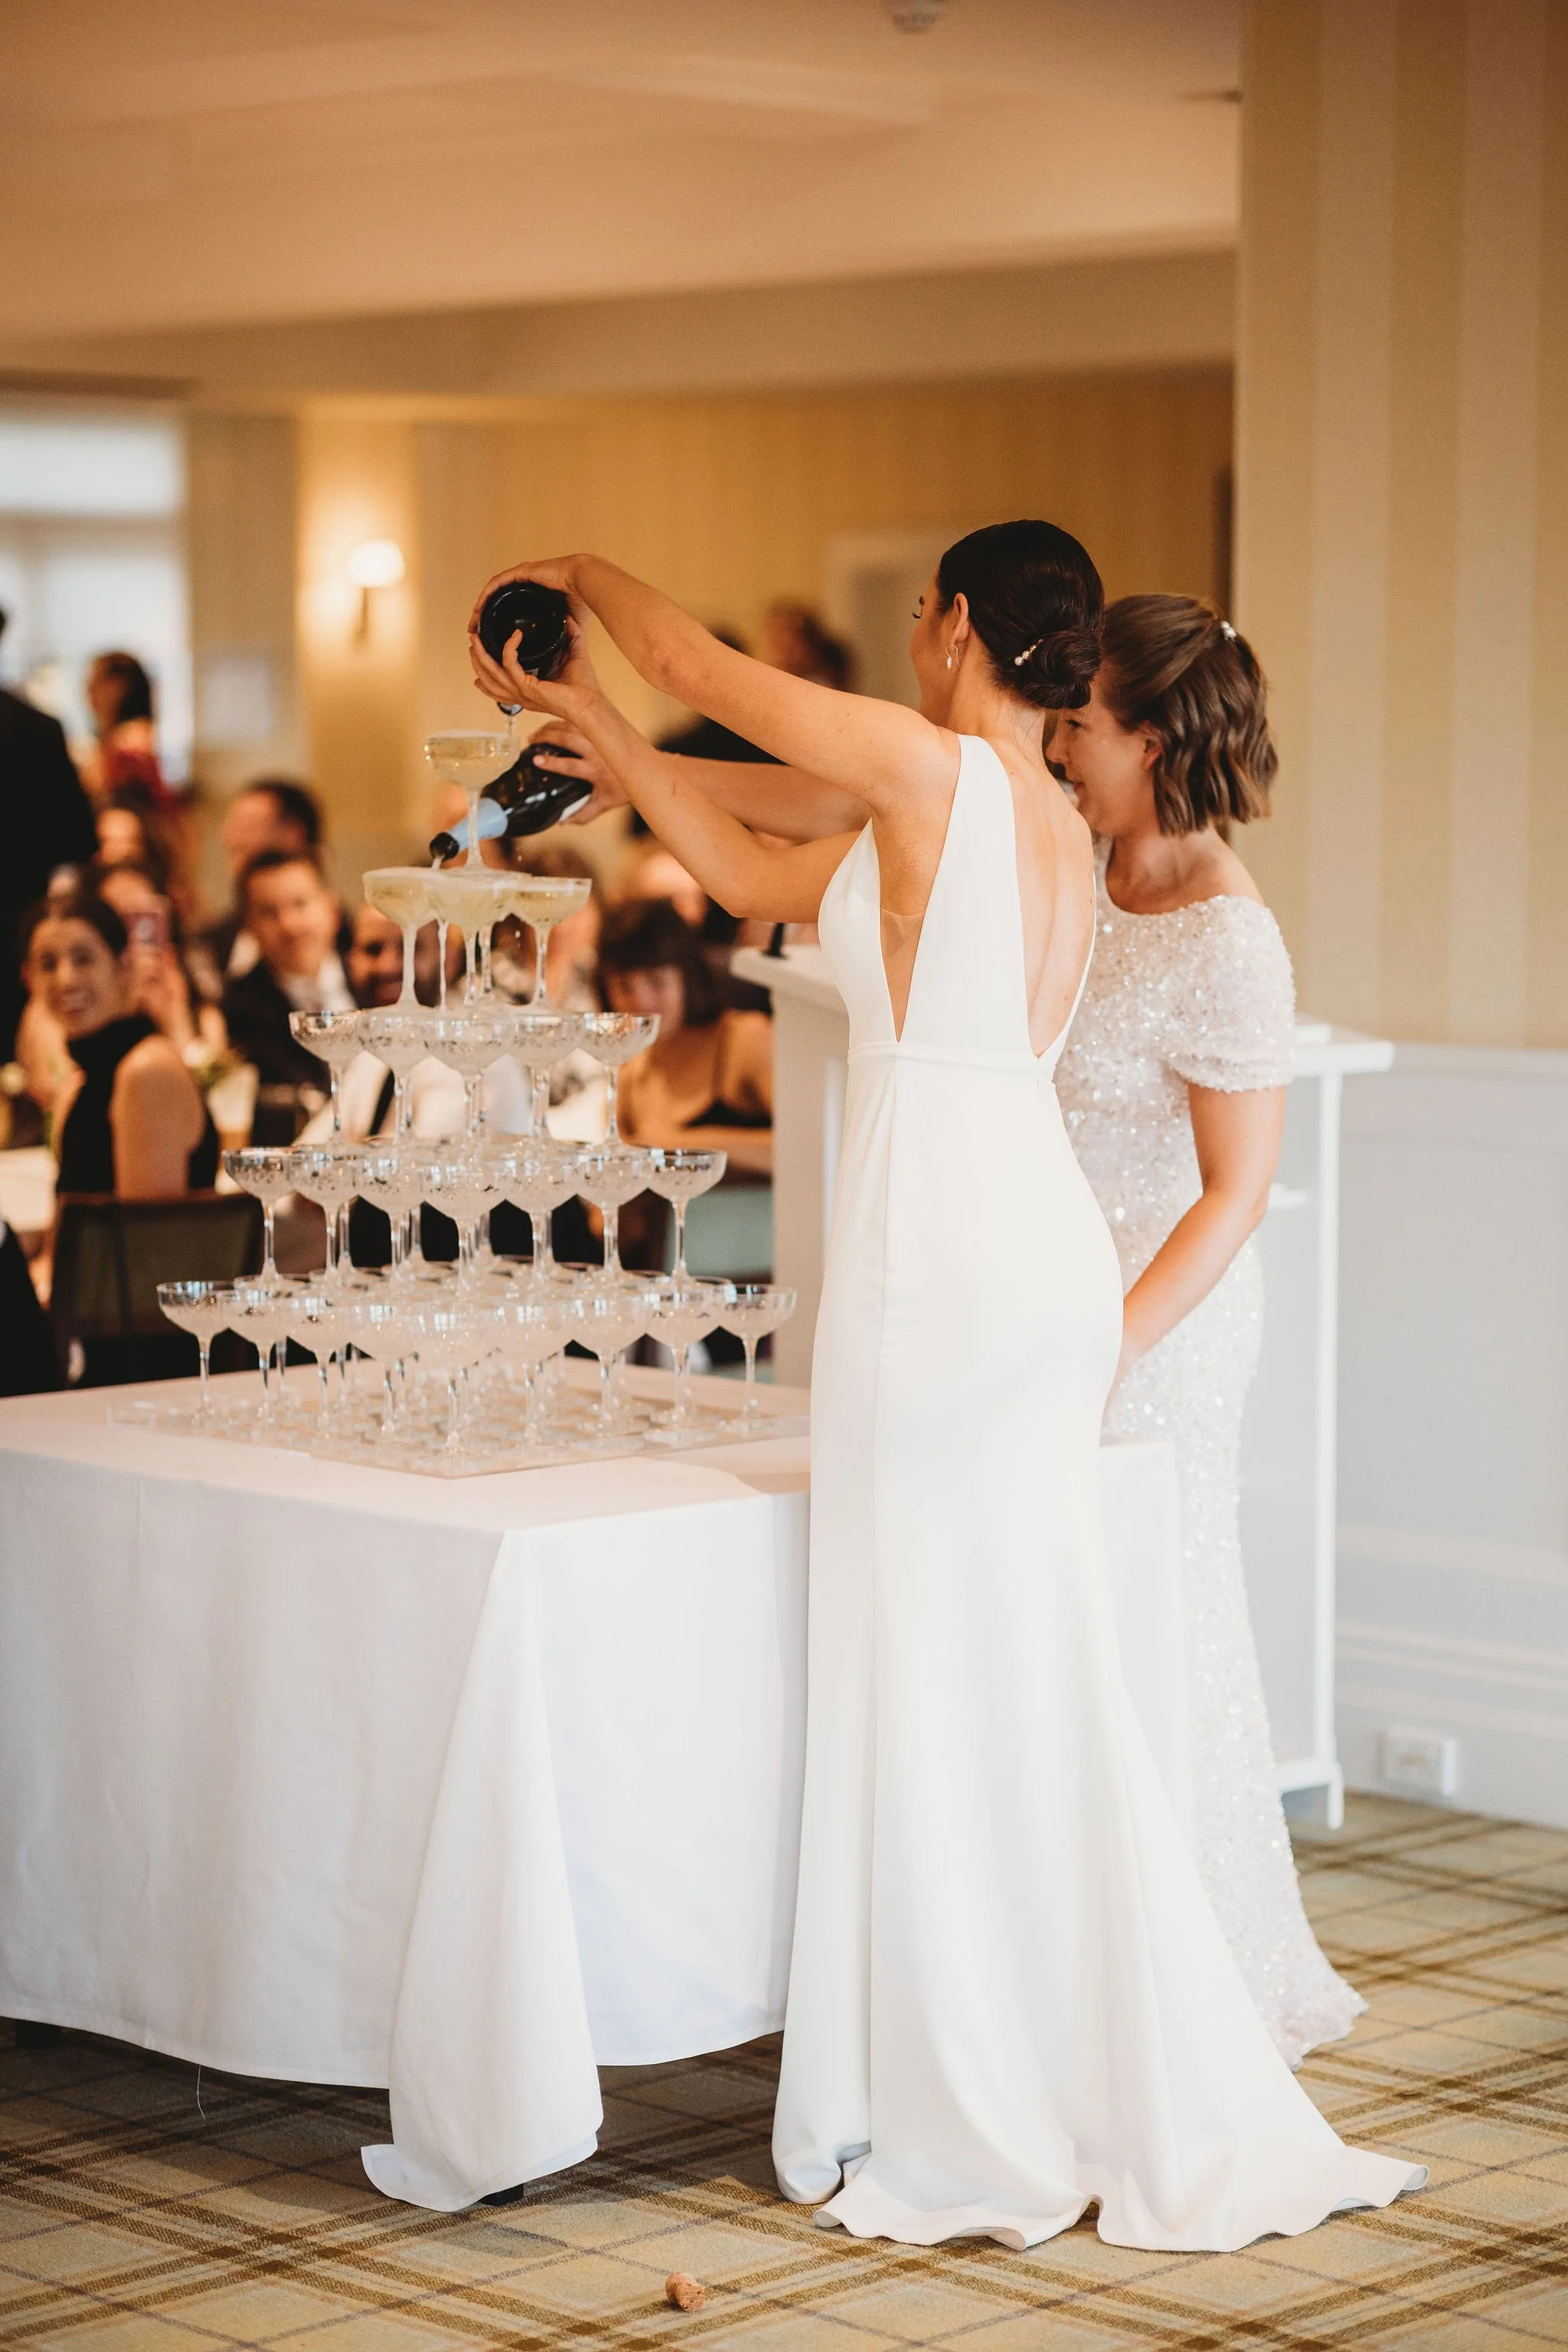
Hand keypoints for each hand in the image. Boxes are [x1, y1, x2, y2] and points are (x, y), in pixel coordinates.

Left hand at [467, 555, 580, 635]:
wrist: (586, 583)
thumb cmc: (582, 600)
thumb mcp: (567, 624)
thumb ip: (562, 636)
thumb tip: (561, 655)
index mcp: (532, 597)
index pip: (508, 610)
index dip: (496, 624)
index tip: (488, 640)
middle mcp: (523, 586)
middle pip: (496, 602)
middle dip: (483, 618)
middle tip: (474, 634)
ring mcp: (521, 577)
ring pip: (492, 594)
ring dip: (480, 609)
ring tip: (472, 625)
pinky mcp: (520, 573)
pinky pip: (495, 585)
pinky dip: (485, 597)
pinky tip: (478, 610)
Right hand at [468, 610, 601, 721]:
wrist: (590, 704)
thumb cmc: (583, 687)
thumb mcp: (571, 656)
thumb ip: (569, 637)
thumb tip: (568, 618)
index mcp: (525, 691)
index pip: (496, 685)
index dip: (484, 670)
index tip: (478, 655)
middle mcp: (519, 694)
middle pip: (487, 678)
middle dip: (477, 658)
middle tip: (472, 640)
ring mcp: (521, 692)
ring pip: (491, 672)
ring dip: (481, 654)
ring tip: (476, 638)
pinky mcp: (527, 687)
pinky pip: (509, 664)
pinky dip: (509, 648)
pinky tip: (515, 636)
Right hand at [529, 721, 628, 825]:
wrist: (644, 769)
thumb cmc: (622, 788)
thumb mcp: (604, 804)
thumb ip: (583, 814)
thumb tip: (562, 822)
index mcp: (596, 771)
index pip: (570, 765)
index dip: (552, 763)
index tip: (535, 760)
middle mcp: (597, 752)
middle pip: (568, 739)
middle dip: (547, 737)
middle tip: (531, 740)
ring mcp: (598, 738)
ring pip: (572, 726)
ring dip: (551, 728)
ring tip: (536, 734)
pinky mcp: (600, 730)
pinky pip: (578, 722)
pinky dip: (561, 722)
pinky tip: (550, 726)